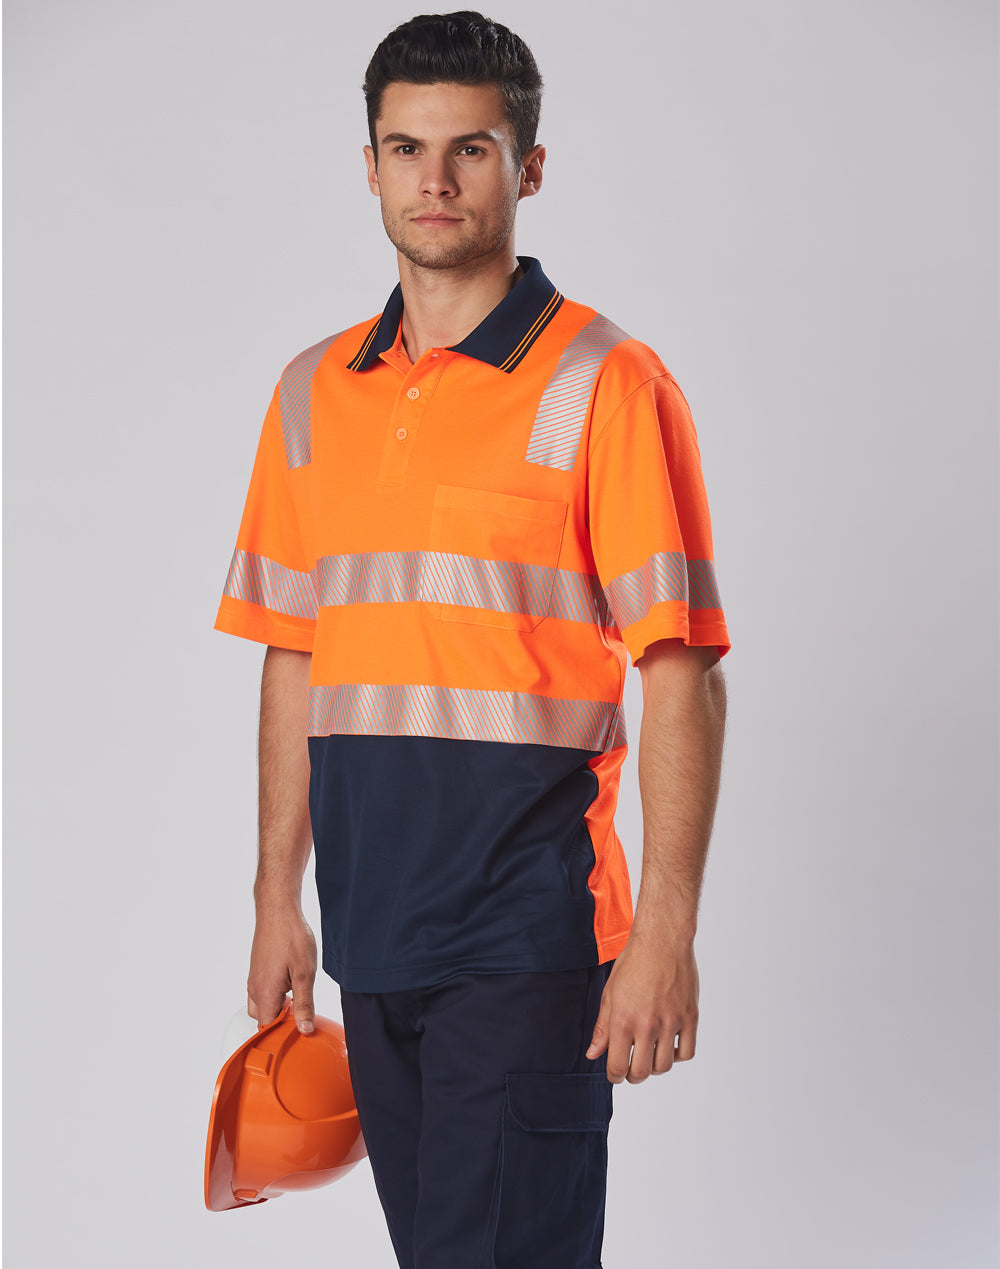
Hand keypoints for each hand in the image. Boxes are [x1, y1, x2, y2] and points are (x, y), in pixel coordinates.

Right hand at [247, 905, 317, 1033]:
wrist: (278, 909)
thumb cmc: (291, 937)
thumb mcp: (305, 973)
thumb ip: (304, 1003)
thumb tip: (304, 1029)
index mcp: (264, 994)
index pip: (267, 1028)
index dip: (283, 1033)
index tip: (300, 1031)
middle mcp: (254, 988)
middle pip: (264, 1018)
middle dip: (281, 1020)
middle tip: (303, 1010)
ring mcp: (255, 977)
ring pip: (263, 1003)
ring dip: (279, 1004)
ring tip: (299, 992)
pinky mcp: (258, 968)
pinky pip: (264, 989)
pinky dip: (276, 992)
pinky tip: (291, 979)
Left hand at [585, 930, 698, 1083]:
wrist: (662, 940)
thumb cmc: (633, 963)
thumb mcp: (610, 994)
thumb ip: (602, 1028)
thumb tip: (593, 1054)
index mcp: (623, 1019)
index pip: (618, 1066)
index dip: (614, 1076)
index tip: (615, 1074)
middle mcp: (648, 1024)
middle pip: (642, 1072)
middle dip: (633, 1076)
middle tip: (631, 1069)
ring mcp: (671, 1022)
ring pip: (664, 1066)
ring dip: (655, 1067)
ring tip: (649, 1054)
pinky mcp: (690, 1017)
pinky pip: (686, 1052)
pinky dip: (677, 1056)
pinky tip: (668, 1046)